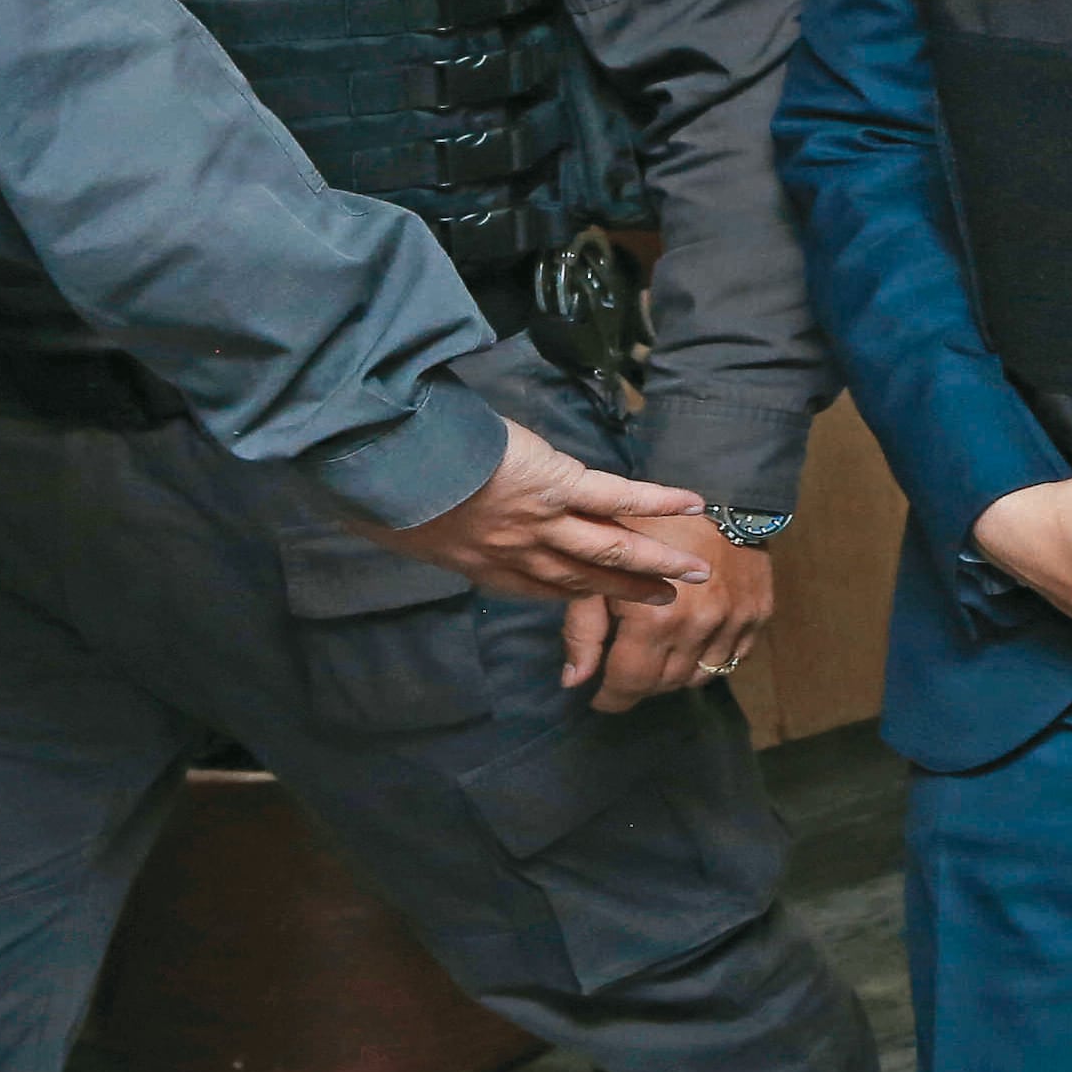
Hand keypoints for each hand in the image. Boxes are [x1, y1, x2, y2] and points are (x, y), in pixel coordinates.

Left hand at [382, 418, 709, 607]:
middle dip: (626, 593)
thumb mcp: (394, 524)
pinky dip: (654, 503)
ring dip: (654, 562)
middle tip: (663, 603)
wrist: (397, 467)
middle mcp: (520, 553)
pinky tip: (689, 503)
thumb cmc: (387, 491)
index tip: (593, 604)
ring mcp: (544, 522)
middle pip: (584, 579)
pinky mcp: (559, 485)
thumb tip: (379, 521)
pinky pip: (616, 498)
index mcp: (483, 564)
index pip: (536, 586)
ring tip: (693, 572)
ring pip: (611, 550)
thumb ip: (407, 528)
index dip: (570, 597)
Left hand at [564, 517, 776, 711]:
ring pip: (697, 678)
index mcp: (655, 619)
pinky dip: (709, 659)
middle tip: (625, 667)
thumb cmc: (648, 525)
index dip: (610, 698)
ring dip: (673, 674)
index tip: (599, 697)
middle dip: (639, 684)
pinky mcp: (758, 616)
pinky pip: (732, 659)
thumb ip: (584, 630)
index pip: (629, 684)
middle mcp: (698, 629)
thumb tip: (573, 682)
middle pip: (663, 685)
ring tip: (657, 654)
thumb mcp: (601, 568)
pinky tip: (693, 642)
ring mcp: (732, 624)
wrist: (717, 490)